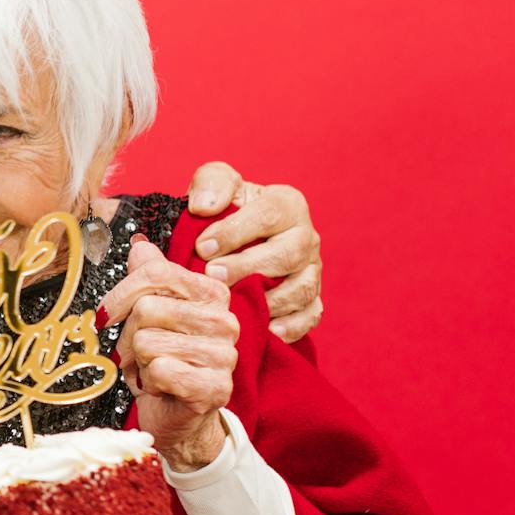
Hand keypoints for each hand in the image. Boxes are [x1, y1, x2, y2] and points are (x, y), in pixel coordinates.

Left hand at [99, 238, 237, 471]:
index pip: (156, 273)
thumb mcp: (151, 315)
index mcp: (211, 294)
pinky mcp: (215, 388)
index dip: (120, 294)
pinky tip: (162, 387)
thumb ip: (150, 278)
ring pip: (148, 342)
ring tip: (152, 370)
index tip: (106, 315)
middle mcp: (225, 320)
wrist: (178, 416)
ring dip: (138, 362)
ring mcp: (225, 355)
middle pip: (147, 309)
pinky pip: (159, 371)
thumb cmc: (163, 362)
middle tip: (137, 353)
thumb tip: (139, 244)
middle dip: (129, 336)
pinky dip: (149, 383)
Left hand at [185, 161, 322, 341]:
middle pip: (288, 254)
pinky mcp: (312, 299)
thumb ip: (212, 182)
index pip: (269, 214)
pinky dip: (291, 326)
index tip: (202, 247)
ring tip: (234, 305)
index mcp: (287, 204)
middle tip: (213, 276)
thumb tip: (204, 207)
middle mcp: (306, 236)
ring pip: (301, 289)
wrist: (232, 243)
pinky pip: (310, 316)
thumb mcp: (216, 185)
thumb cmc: (224, 211)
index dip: (235, 231)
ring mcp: (311, 270)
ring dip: (267, 300)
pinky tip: (265, 331)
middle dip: (248, 267)